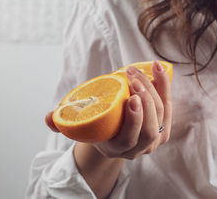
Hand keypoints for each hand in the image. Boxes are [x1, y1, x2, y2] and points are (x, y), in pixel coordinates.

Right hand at [45, 60, 171, 158]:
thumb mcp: (81, 129)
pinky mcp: (165, 124)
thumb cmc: (97, 129)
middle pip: (150, 124)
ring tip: (141, 70)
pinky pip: (169, 104)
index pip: (132, 137)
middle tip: (132, 77)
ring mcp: (157, 138)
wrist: (114, 136)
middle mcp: (142, 147)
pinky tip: (158, 67)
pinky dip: (164, 84)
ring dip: (154, 88)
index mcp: (121, 149)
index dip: (135, 118)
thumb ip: (64, 124)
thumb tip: (48, 118)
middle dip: (146, 98)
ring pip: (162, 112)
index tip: (131, 96)